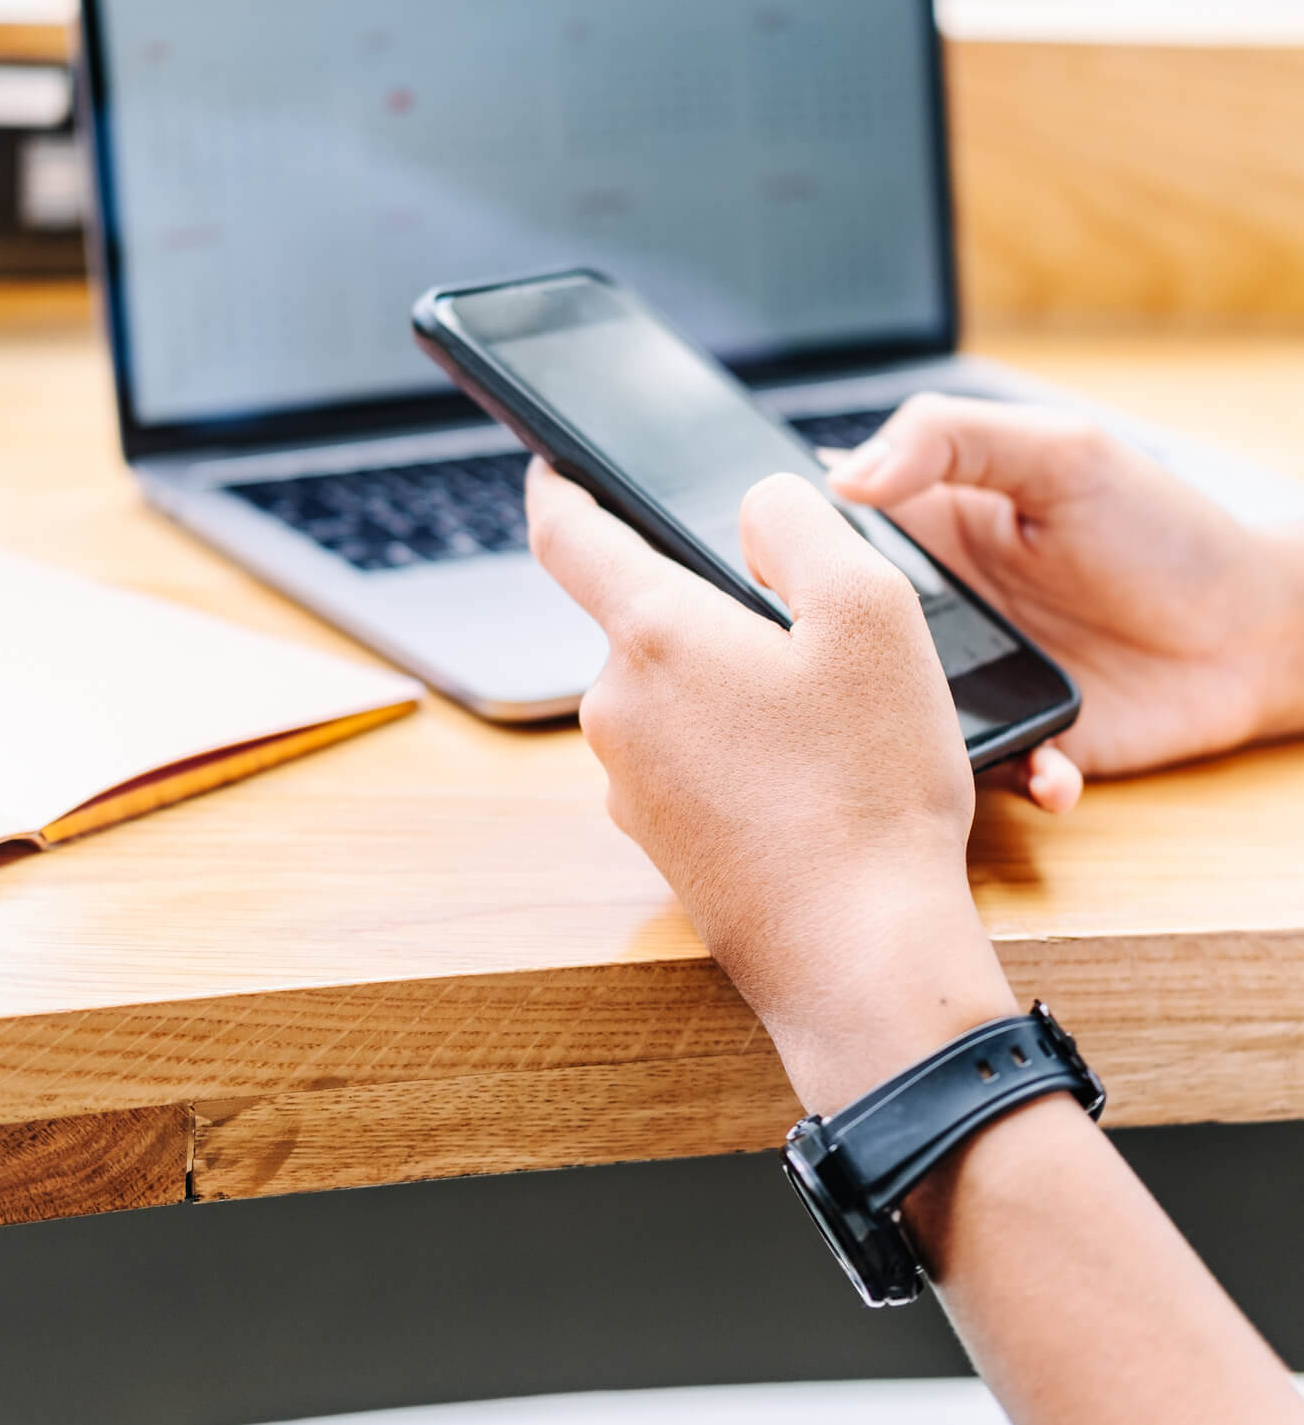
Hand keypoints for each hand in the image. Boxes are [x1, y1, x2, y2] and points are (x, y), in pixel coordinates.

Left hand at [526, 459, 1017, 1112]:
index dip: (561, 485)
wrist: (862, 959)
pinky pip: (695, 766)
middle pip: (648, 620)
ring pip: (678, 697)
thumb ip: (801, 524)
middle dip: (714, 610)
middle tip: (810, 634)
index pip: (568, 533)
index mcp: (653, 635)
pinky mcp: (662, 844)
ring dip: (735, 690)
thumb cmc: (870, 785)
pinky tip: (813, 786)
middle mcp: (617, 709)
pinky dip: (743, 757)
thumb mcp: (870, 611)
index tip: (555, 465)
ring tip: (830, 726)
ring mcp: (631, 786)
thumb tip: (754, 510)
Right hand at [827, 396, 1303, 804]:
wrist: (1262, 627)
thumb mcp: (1060, 451)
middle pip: (849, 642)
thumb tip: (840, 475)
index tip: (777, 581)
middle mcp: (940, 610)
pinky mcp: (1025, 739)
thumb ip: (949, 438)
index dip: (791, 561)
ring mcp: (978, 680)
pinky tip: (1051, 771)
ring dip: (918, 736)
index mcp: (931, 530)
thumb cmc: (1166, 525)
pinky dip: (1016, 778)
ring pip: (906, 718)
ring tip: (941, 742)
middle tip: (841, 681)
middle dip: (837, 667)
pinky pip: (992, 772)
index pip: (829, 542)